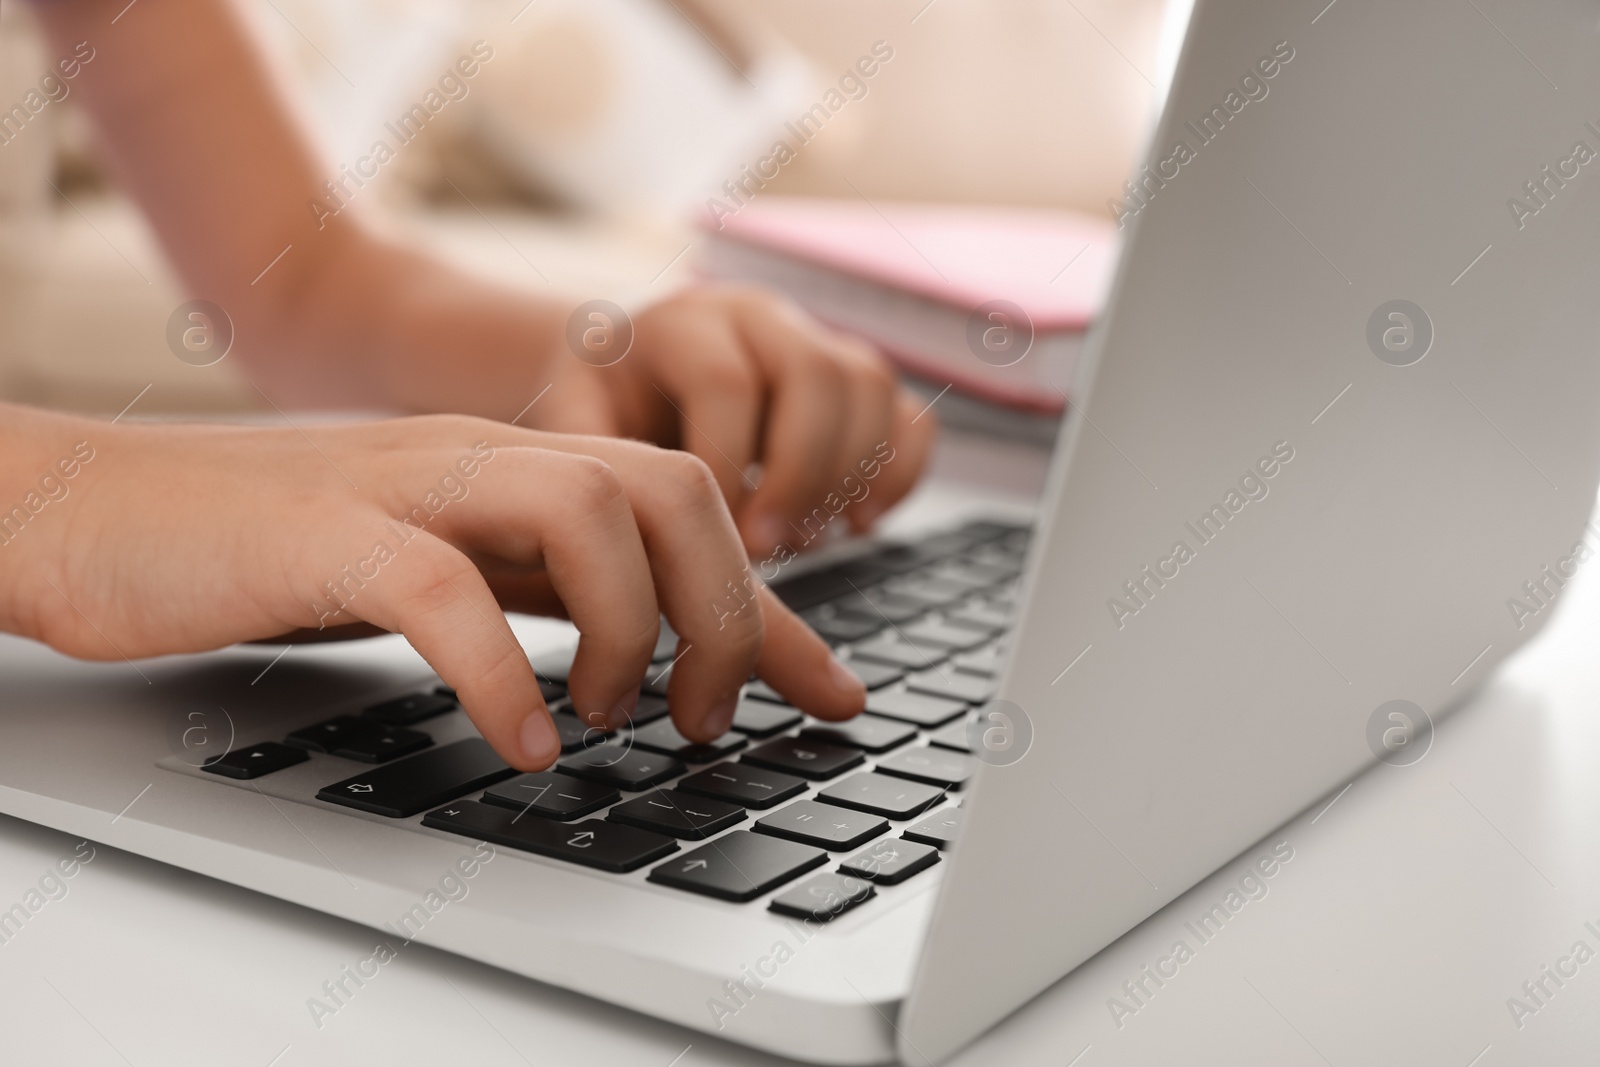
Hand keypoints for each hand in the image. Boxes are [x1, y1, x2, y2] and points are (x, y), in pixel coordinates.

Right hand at [0, 408, 865, 771]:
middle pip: (674, 489)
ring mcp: (406, 484)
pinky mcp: (323, 533)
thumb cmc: (274, 547)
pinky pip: (444, 587)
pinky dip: (504, 672)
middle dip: (727, 613)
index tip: (838, 696)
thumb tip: (655, 653)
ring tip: (607, 716)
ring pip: (589, 507)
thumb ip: (550, 595)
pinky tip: (522, 740)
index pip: (693, 515)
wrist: (97, 509)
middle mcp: (485, 460)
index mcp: (521, 468)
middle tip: (700, 716)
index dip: (781, 615)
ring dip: (632, 631)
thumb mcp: (448, 567)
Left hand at [538, 286, 937, 558]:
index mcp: (683, 322)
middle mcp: (758, 317)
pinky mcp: (854, 382)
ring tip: (808, 540)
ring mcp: (816, 340)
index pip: (725, 382)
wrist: (627, 369)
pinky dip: (901, 474)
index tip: (714, 535)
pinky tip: (859, 524)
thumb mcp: (571, 420)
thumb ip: (594, 462)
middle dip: (800, 473)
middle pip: (816, 373)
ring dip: (852, 474)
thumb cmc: (599, 408)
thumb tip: (627, 536)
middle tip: (770, 546)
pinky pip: (909, 415)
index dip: (726, 466)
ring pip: (869, 385)